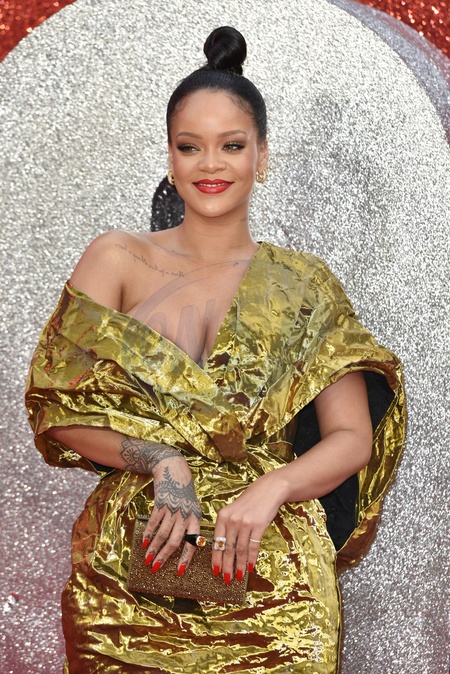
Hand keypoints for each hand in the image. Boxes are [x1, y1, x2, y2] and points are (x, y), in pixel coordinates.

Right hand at [141, 455, 201, 575]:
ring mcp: (173, 508)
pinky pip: (154, 522)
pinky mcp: (161, 503)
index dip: (186, 558)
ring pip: (163, 534)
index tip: (179, 572)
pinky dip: (148, 534)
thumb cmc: (184, 492)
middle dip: (165, 557)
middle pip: (176, 541)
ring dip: (154, 548)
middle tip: (156, 569)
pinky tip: (144, 543)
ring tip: (147, 559)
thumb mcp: (192, 507)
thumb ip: (189, 524)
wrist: (174, 470)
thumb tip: (184, 546)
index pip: (194, 542)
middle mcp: (186, 514)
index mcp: (196, 517)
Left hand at [211, 472, 285, 583]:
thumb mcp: (233, 511)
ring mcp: (245, 522)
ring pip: (240, 550)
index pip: (217, 542)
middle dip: (226, 566)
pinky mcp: (258, 525)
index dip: (216, 558)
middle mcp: (232, 520)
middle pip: (227, 548)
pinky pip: (253, 546)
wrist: (267, 491)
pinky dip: (252, 558)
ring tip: (238, 576)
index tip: (215, 571)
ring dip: (239, 565)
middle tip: (226, 579)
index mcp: (222, 517)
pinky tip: (251, 566)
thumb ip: (226, 527)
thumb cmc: (249, 503)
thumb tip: (222, 551)